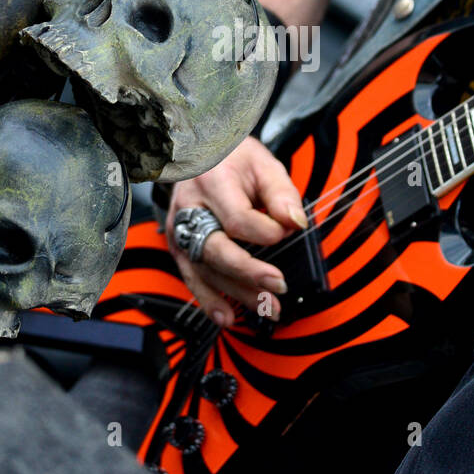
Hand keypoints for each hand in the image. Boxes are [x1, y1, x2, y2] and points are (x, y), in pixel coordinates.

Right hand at [165, 136, 307, 325]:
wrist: (200, 155)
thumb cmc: (234, 160)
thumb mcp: (263, 163)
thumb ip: (281, 193)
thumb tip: (295, 224)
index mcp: (212, 182)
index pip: (237, 218)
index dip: (265, 232)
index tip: (287, 231)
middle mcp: (189, 208)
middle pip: (216, 249)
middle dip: (248, 272)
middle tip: (278, 285)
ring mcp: (179, 230)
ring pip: (206, 269)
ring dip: (236, 293)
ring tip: (267, 308)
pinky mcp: (178, 246)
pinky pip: (192, 278)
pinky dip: (209, 301)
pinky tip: (228, 318)